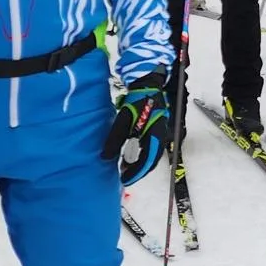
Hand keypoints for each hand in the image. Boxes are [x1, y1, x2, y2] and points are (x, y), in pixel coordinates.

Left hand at [100, 71, 171, 185]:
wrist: (148, 85)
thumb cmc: (137, 101)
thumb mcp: (123, 121)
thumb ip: (115, 140)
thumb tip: (105, 157)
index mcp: (155, 135)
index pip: (148, 160)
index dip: (137, 172)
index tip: (126, 180)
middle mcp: (159, 136)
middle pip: (151, 160)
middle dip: (138, 170)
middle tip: (125, 177)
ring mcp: (158, 133)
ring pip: (150, 155)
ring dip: (139, 163)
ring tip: (124, 168)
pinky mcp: (155, 129)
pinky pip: (149, 147)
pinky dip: (140, 154)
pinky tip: (128, 154)